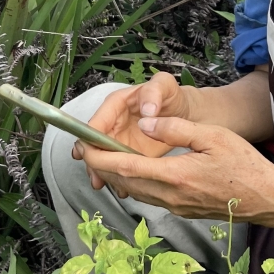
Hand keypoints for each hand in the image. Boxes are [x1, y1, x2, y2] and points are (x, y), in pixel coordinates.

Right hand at [72, 71, 191, 181]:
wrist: (182, 109)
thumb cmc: (170, 95)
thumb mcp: (164, 85)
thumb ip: (154, 93)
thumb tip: (147, 110)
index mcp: (116, 104)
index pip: (96, 122)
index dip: (91, 138)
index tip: (91, 154)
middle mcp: (112, 121)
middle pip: (94, 143)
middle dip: (93, 160)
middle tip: (97, 176)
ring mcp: (118, 137)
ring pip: (102, 156)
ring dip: (101, 171)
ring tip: (104, 184)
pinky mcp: (126, 151)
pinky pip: (116, 164)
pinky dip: (115, 175)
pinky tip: (121, 187)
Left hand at [79, 116, 273, 221]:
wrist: (265, 199)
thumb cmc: (244, 165)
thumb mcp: (214, 136)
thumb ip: (177, 128)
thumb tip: (147, 122)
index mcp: (176, 175)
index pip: (127, 167)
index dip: (102, 157)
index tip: (86, 146)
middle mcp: (170, 196)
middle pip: (124, 182)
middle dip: (102, 166)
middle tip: (87, 149)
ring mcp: (175, 206)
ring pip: (134, 191)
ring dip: (116, 175)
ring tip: (105, 157)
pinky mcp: (181, 210)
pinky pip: (148, 196)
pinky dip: (134, 182)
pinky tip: (135, 171)